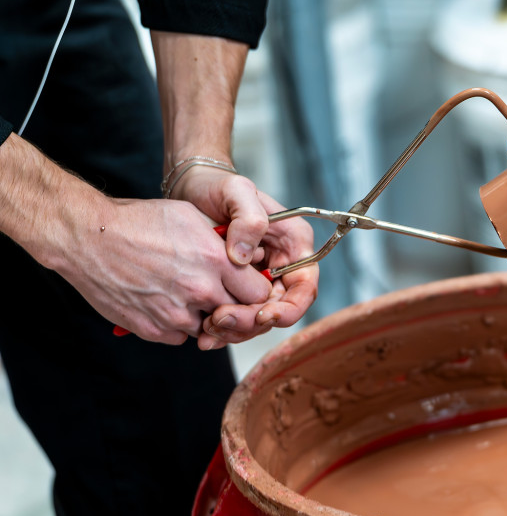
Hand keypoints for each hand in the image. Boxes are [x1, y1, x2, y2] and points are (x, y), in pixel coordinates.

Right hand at [0, 133, 270, 344]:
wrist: (88, 238)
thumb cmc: (140, 221)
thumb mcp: (192, 218)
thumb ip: (224, 243)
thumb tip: (246, 258)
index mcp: (216, 260)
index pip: (260, 293)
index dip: (257, 291)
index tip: (249, 287)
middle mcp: (200, 290)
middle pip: (239, 315)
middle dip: (236, 308)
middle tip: (223, 296)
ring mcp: (175, 313)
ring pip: (208, 328)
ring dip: (204, 317)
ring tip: (187, 294)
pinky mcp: (152, 329)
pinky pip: (179, 336)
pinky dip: (177, 325)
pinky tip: (166, 303)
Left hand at [171, 165, 317, 349]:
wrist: (191, 190)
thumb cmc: (218, 186)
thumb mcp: (236, 191)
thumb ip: (249, 219)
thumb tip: (244, 257)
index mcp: (293, 244)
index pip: (305, 287)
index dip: (288, 308)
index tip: (261, 314)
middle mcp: (281, 265)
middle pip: (279, 309)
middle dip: (252, 321)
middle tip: (219, 320)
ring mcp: (259, 279)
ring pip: (257, 318)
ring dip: (235, 328)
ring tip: (207, 328)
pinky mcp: (236, 288)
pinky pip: (237, 315)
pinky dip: (223, 327)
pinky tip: (203, 329)